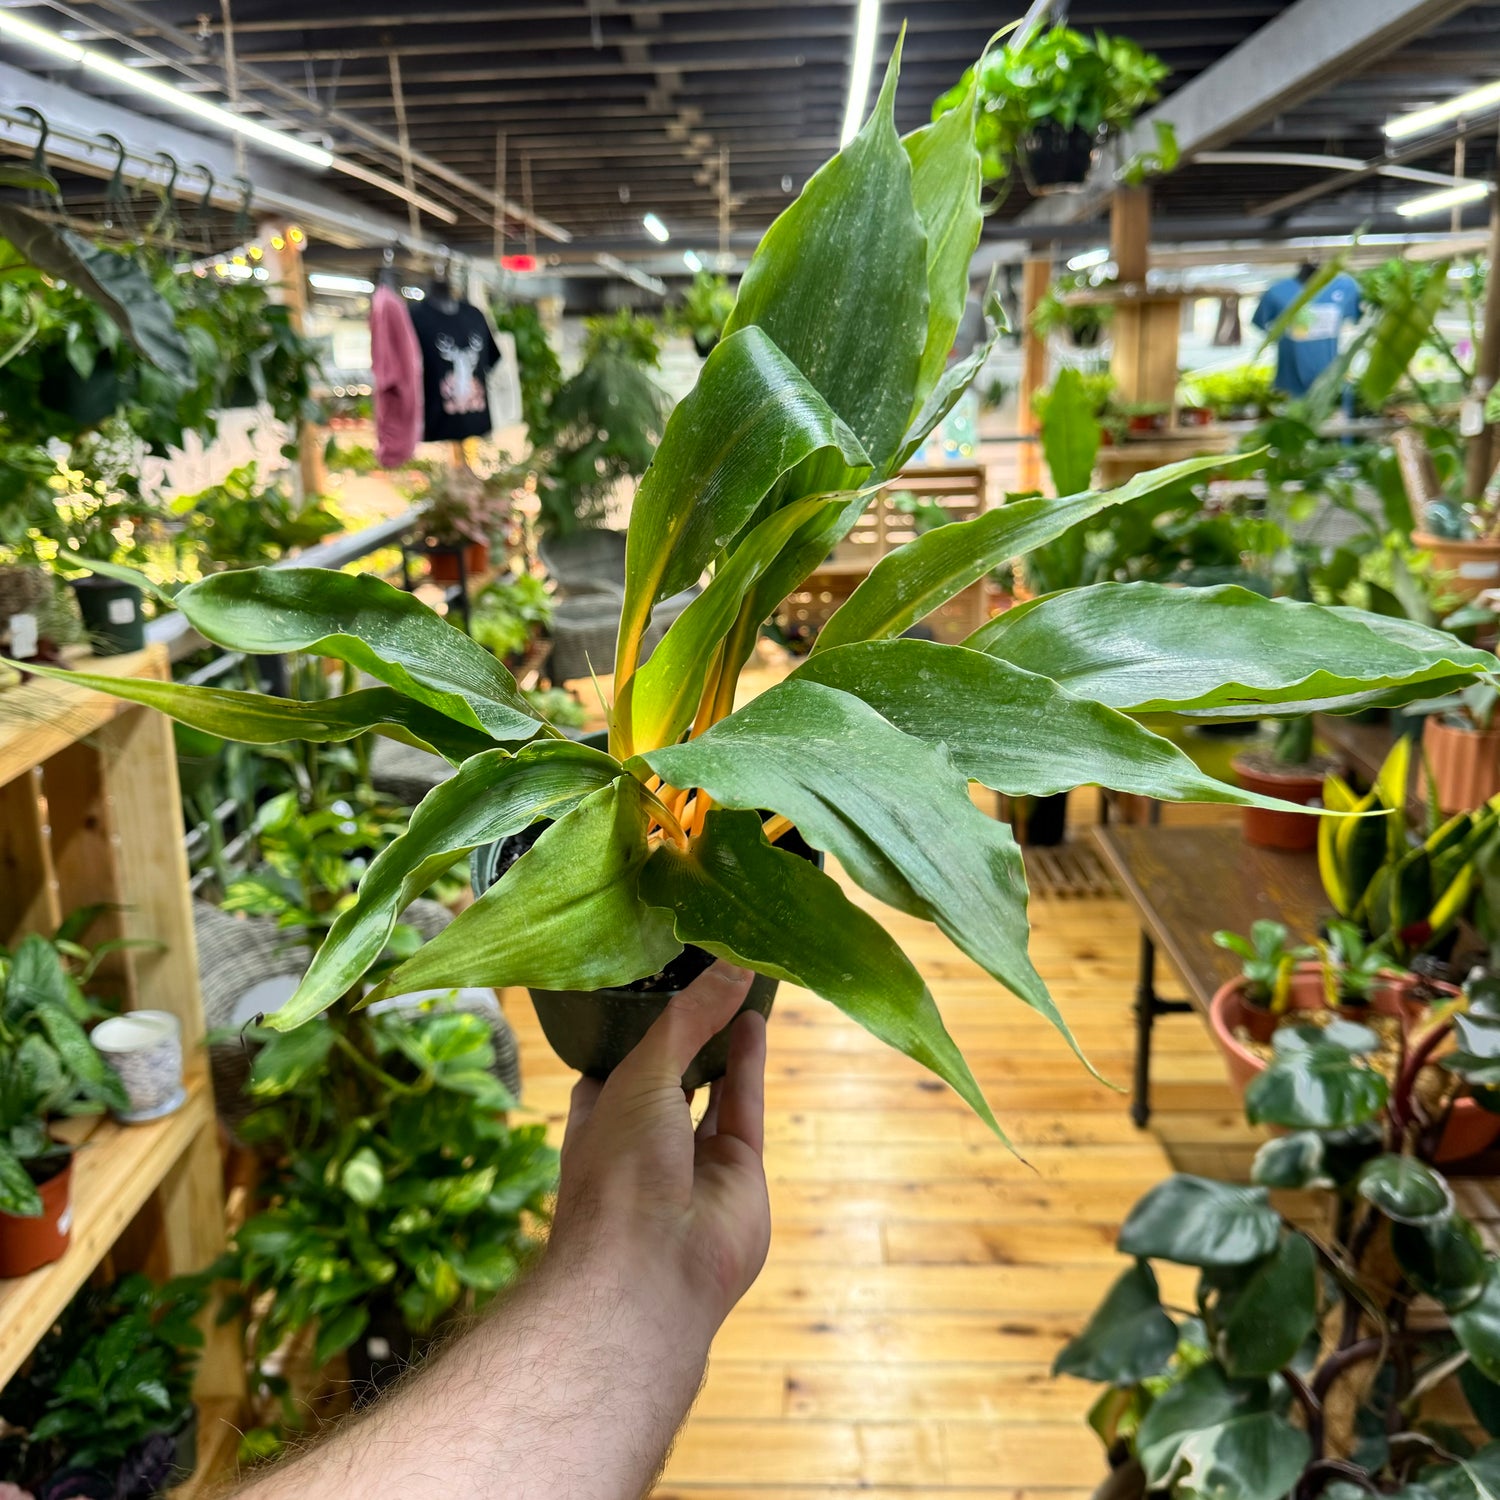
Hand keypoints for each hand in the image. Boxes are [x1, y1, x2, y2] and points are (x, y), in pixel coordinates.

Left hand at [549, 960, 771, 1353]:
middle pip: (670, 1073)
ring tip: (741, 984)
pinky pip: (743, 1106)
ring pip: (713, 1087)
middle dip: (688, 1030)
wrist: (652, 1271)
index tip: (656, 976)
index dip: (635, 1024)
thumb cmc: (620, 1168)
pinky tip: (755, 1020)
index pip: (613, 1064)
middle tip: (709, 973)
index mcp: (599, 1119)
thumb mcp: (640, 1075)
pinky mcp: (738, 1170)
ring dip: (724, 1039)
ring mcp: (693, 1158)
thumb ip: (686, 1019)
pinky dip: (749, 1064)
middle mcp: (644, 1138)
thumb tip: (731, 965)